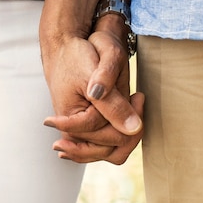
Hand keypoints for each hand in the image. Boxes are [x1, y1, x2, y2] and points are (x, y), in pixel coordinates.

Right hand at [42, 24, 143, 163]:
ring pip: (112, 152)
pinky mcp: (85, 132)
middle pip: (112, 149)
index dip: (130, 117)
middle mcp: (72, 135)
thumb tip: (133, 129)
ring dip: (128, 131)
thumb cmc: (76, 58)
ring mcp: (78, 136)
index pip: (111, 136)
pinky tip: (128, 116)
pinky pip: (108, 147)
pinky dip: (122, 133)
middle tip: (136, 97)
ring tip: (132, 103)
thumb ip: (114, 105)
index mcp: (70, 123)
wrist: (64, 50)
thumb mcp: (96, 76)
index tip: (138, 95)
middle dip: (131, 126)